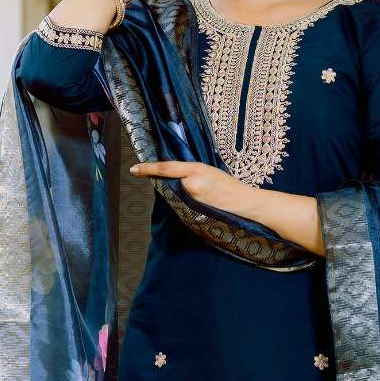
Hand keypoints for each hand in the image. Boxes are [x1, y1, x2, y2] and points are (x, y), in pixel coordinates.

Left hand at [128, 160, 253, 216]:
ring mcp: (191, 200)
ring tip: (204, 197)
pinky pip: (182, 206)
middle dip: (174, 185)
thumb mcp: (210, 171)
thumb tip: (176, 177)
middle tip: (195, 188)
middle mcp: (190, 184)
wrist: (245, 203)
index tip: (134, 169)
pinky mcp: (193, 212)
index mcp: (196, 169)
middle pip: (169, 184)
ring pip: (176, 196)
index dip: (148, 168)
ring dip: (182, 196)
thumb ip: (192, 172)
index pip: (166, 168)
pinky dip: (186, 204)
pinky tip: (201, 204)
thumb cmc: (230, 186)